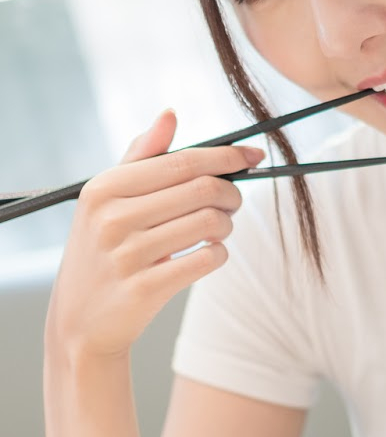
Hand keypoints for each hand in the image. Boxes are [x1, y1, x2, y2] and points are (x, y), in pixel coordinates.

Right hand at [45, 108, 264, 359]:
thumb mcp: (107, 201)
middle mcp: (111, 218)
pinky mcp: (144, 289)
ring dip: (227, 225)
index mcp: (104, 188)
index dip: (225, 156)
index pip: (182, 161)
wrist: (80, 322)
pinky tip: (209, 254)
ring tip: (218, 230)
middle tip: (234, 202)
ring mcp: (127, 255)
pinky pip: (207, 260)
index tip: (253, 155)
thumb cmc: (102, 251)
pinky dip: (219, 254)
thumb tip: (170, 114)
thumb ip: (141, 156)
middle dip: (231, 192)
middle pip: (202, 189)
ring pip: (210, 223)